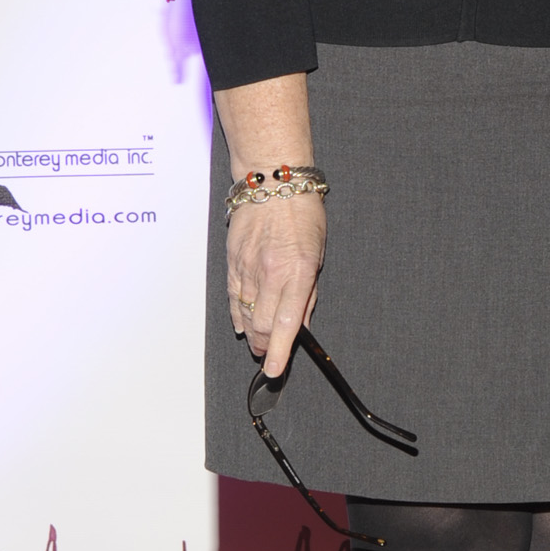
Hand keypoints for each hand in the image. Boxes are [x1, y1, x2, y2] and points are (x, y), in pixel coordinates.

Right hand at [226, 190, 325, 378]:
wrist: (271, 180)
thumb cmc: (300, 211)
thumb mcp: (317, 253)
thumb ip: (308, 292)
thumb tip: (301, 323)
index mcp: (297, 271)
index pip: (286, 323)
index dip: (280, 352)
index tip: (275, 370)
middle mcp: (270, 272)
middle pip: (262, 325)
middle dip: (266, 345)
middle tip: (269, 354)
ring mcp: (247, 267)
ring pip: (245, 314)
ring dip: (252, 332)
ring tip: (258, 342)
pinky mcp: (232, 261)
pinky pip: (232, 297)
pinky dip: (237, 314)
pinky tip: (242, 323)